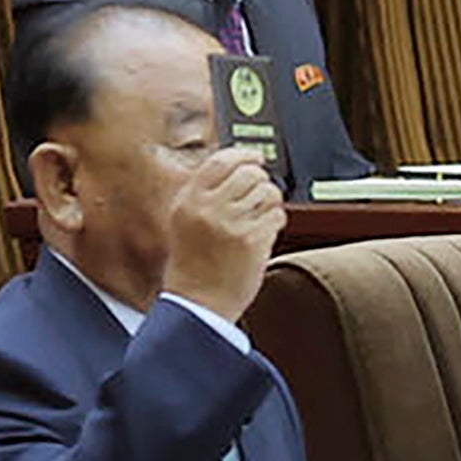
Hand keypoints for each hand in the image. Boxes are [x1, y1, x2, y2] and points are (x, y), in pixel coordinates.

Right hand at [163, 146, 283, 323]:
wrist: (198, 304)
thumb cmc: (192, 266)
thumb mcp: (183, 221)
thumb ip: (203, 193)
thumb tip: (234, 165)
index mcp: (188, 201)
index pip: (221, 160)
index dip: (244, 155)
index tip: (255, 159)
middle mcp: (208, 209)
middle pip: (250, 173)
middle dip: (261, 181)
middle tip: (260, 195)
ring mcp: (232, 224)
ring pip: (268, 192)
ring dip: (271, 202)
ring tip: (260, 218)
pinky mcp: (253, 241)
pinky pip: (277, 216)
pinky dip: (276, 222)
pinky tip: (265, 233)